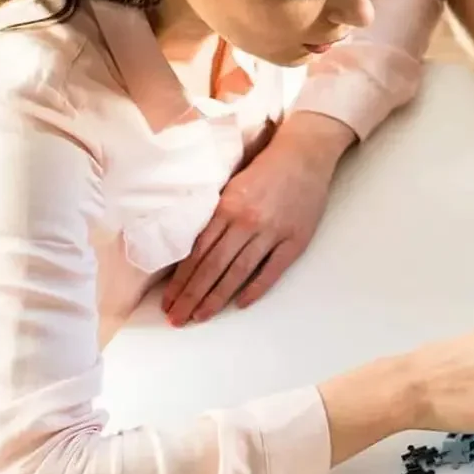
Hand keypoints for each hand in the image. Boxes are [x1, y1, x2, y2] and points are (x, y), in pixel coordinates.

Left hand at [162, 113, 353, 324]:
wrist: (304, 154)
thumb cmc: (265, 168)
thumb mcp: (232, 186)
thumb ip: (215, 215)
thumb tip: (192, 250)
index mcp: (226, 208)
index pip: (197, 252)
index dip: (181, 280)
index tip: (169, 301)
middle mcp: (246, 222)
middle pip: (212, 267)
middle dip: (191, 296)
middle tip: (176, 319)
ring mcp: (272, 232)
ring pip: (238, 272)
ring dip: (216, 298)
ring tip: (200, 317)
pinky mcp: (295, 239)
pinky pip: (272, 270)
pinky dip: (255, 288)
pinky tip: (240, 303)